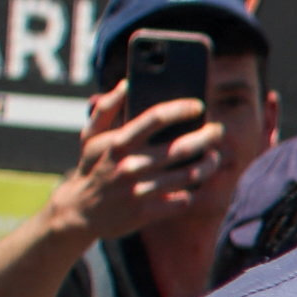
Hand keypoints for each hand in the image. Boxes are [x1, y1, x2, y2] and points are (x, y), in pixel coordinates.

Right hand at [58, 91, 228, 244]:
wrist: (79, 212)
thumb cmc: (92, 167)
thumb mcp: (90, 137)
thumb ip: (106, 109)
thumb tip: (126, 84)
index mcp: (118, 143)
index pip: (155, 118)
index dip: (181, 109)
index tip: (198, 106)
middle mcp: (130, 165)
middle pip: (181, 148)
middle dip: (207, 137)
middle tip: (217, 131)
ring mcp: (139, 190)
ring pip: (189, 175)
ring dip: (208, 164)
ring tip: (213, 156)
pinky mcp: (146, 212)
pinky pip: (183, 200)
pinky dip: (193, 191)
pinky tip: (195, 183)